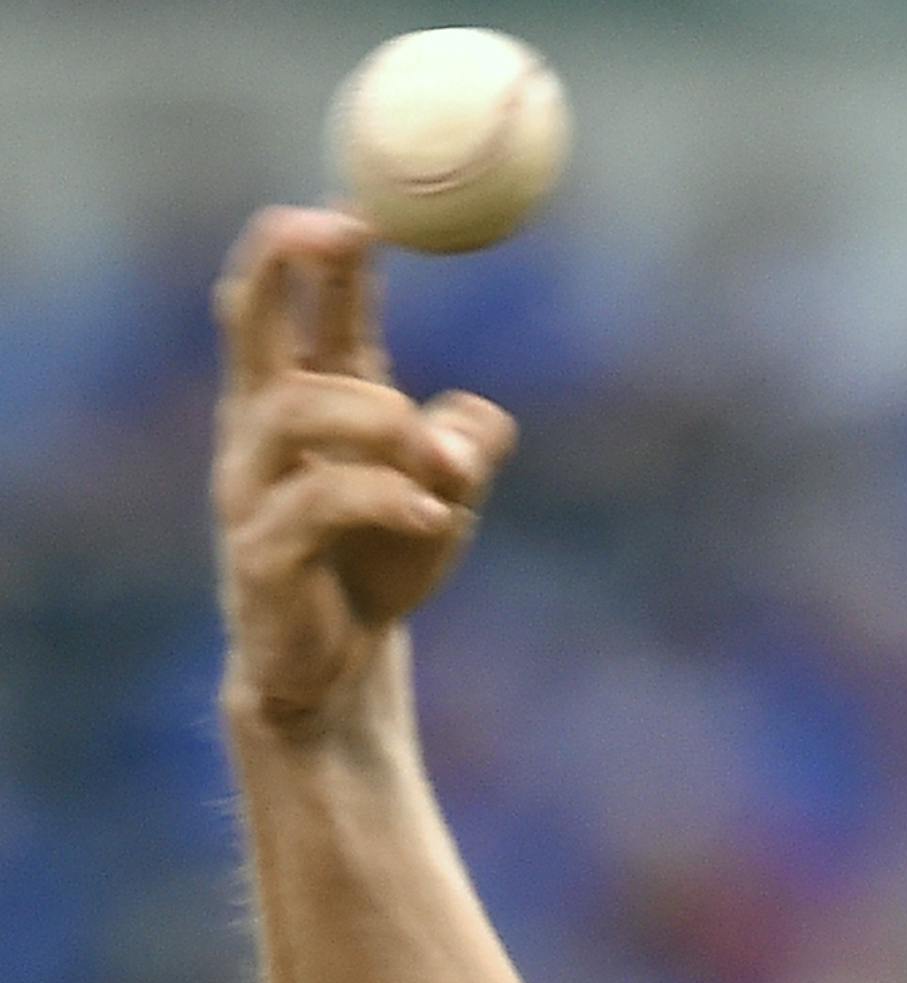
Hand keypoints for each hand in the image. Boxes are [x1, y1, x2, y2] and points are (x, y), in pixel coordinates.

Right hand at [211, 206, 517, 738]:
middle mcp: (259, 430)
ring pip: (290, 409)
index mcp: (302, 399)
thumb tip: (482, 420)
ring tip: (434, 461)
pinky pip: (315, 502)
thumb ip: (465, 450)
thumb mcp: (444, 499)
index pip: (297, 303)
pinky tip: (435, 513)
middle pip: (246, 318)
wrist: (333, 673)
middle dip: (284, 259)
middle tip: (343, 232)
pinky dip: (385, 497)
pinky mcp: (260, 556)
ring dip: (373, 417)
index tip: (361, 206)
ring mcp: (251, 491)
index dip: (317, 247)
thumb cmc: (379, 568)